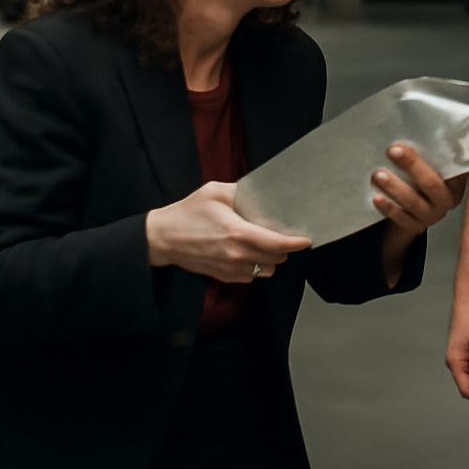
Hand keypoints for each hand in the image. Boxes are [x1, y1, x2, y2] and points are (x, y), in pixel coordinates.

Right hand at [146, 181, 310, 281]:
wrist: (163, 238)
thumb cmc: (188, 213)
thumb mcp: (215, 192)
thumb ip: (242, 191)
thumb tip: (263, 192)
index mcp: (237, 233)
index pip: (277, 244)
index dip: (296, 243)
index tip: (306, 239)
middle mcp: (237, 255)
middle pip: (276, 259)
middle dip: (285, 248)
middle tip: (284, 234)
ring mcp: (230, 269)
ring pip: (266, 270)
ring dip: (272, 259)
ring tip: (266, 243)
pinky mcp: (224, 277)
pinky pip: (252, 276)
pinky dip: (257, 266)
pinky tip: (250, 252)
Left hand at [371, 143, 466, 236]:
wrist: (411, 215)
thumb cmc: (421, 181)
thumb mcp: (432, 165)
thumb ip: (432, 149)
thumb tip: (421, 115)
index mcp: (456, 182)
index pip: (457, 166)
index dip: (449, 153)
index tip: (434, 137)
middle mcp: (447, 199)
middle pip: (432, 184)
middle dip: (412, 166)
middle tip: (393, 150)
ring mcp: (431, 215)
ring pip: (414, 202)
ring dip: (395, 187)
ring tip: (378, 174)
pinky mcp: (415, 227)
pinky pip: (401, 218)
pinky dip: (388, 208)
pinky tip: (377, 197)